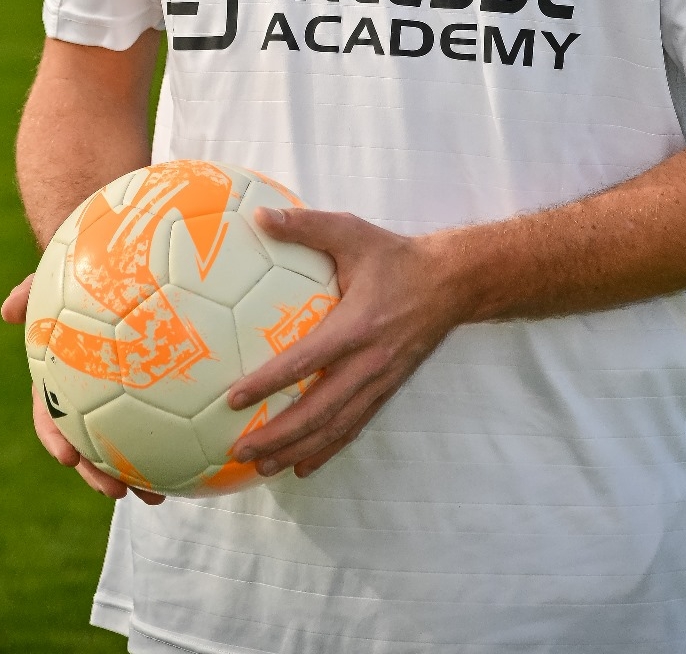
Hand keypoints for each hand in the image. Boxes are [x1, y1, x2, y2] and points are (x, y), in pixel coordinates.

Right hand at [1, 275, 164, 505]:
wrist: (112, 271)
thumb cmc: (80, 277)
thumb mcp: (54, 281)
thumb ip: (32, 291)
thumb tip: (7, 308)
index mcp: (59, 378)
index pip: (50, 417)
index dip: (56, 439)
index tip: (68, 458)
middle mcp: (86, 396)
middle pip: (87, 445)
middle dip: (98, 474)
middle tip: (118, 492)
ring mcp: (117, 399)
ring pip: (122, 446)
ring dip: (136, 474)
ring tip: (159, 496)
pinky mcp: (152, 394)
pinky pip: (160, 420)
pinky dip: (172, 442)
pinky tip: (195, 459)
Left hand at [227, 208, 460, 479]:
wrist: (451, 282)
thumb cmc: (394, 256)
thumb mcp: (352, 232)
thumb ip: (305, 226)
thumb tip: (258, 216)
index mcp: (357, 325)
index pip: (307, 361)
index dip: (270, 383)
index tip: (234, 399)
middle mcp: (369, 361)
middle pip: (319, 410)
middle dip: (278, 435)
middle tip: (240, 449)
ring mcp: (380, 380)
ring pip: (335, 426)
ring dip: (297, 450)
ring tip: (261, 468)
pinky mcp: (388, 389)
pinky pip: (354, 426)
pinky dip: (327, 449)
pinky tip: (302, 464)